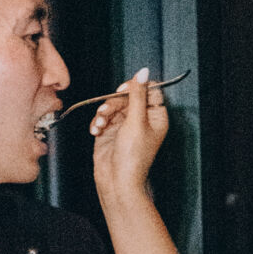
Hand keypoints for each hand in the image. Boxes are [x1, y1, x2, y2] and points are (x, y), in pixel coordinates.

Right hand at [90, 68, 168, 203]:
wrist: (117, 182)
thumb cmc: (133, 157)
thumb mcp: (136, 121)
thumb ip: (137, 94)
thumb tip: (143, 71)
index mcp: (156, 116)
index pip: (150, 90)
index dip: (136, 87)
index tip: (125, 91)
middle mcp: (142, 119)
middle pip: (128, 95)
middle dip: (114, 102)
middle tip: (107, 111)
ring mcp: (125, 125)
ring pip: (113, 105)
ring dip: (104, 113)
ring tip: (100, 124)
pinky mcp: (111, 132)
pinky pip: (103, 117)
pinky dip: (98, 122)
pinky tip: (96, 131)